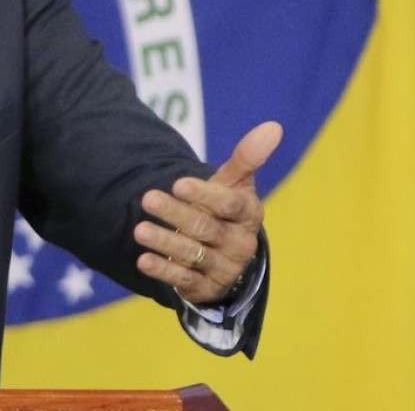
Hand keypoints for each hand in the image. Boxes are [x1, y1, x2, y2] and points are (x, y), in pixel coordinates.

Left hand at [133, 121, 282, 304]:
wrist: (225, 251)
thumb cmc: (225, 208)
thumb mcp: (235, 183)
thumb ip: (248, 157)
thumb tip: (274, 126)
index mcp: (249, 214)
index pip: (229, 204)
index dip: (205, 194)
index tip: (179, 183)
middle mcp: (240, 244)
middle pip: (205, 228)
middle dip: (175, 213)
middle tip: (148, 198)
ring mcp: (223, 268)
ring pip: (193, 254)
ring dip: (165, 242)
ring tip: (140, 230)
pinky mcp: (205, 288)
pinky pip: (183, 279)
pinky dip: (163, 270)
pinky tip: (144, 260)